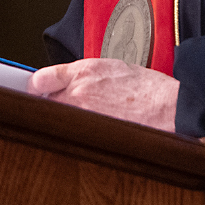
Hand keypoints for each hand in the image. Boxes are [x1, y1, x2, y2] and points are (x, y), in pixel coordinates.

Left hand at [27, 58, 179, 132]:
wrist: (168, 107)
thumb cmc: (148, 88)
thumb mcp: (113, 67)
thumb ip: (86, 75)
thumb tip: (69, 84)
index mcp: (85, 71)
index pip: (40, 80)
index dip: (36, 87)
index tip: (38, 91)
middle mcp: (79, 92)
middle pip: (44, 104)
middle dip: (51, 105)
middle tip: (62, 107)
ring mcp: (83, 117)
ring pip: (57, 121)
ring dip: (64, 121)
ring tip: (84, 120)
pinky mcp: (90, 137)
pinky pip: (72, 137)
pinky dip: (77, 136)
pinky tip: (92, 133)